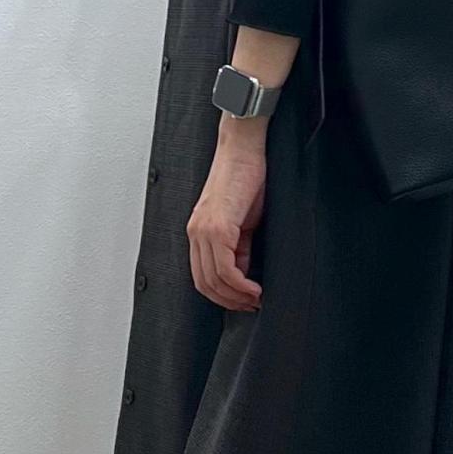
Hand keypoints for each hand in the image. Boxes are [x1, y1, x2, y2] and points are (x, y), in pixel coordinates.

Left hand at [187, 121, 266, 310]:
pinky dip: (240, 284)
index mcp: (199, 230)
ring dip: (236, 296)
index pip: (203, 275)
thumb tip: (243, 271)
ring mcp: (204, 230)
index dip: (223, 295)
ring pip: (213, 279)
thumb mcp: (242, 218)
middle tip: (251, 305)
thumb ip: (239, 245)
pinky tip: (254, 287)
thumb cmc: (246, 176)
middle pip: (204, 283)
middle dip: (229, 301)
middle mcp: (196, 232)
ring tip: (256, 299)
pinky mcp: (217, 226)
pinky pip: (224, 268)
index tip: (245, 300)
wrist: (244, 148)